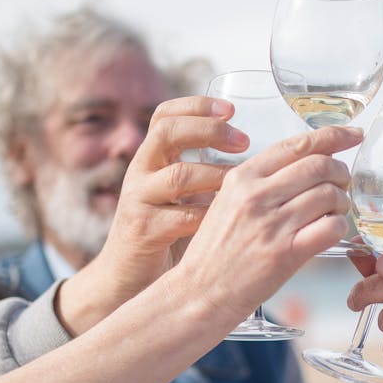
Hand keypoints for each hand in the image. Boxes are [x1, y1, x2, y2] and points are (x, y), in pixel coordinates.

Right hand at [100, 96, 248, 291]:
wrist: (128, 276)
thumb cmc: (166, 232)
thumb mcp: (181, 195)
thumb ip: (204, 172)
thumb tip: (254, 156)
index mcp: (151, 158)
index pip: (165, 115)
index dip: (197, 106)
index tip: (231, 109)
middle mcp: (141, 173)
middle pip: (167, 133)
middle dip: (208, 130)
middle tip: (243, 141)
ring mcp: (139, 201)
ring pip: (177, 176)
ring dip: (216, 175)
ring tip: (242, 183)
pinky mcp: (144, 231)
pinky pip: (179, 218)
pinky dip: (209, 216)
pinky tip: (229, 219)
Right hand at [176, 125, 361, 323]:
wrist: (200, 292)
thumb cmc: (214, 254)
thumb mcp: (227, 203)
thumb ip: (260, 183)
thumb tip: (302, 167)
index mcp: (242, 177)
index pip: (297, 145)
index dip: (333, 135)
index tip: (352, 134)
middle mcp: (257, 195)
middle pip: (319, 166)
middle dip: (341, 172)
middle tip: (343, 184)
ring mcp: (272, 224)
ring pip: (329, 194)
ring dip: (342, 202)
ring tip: (335, 212)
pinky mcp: (286, 253)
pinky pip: (331, 227)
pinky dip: (340, 226)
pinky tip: (330, 231)